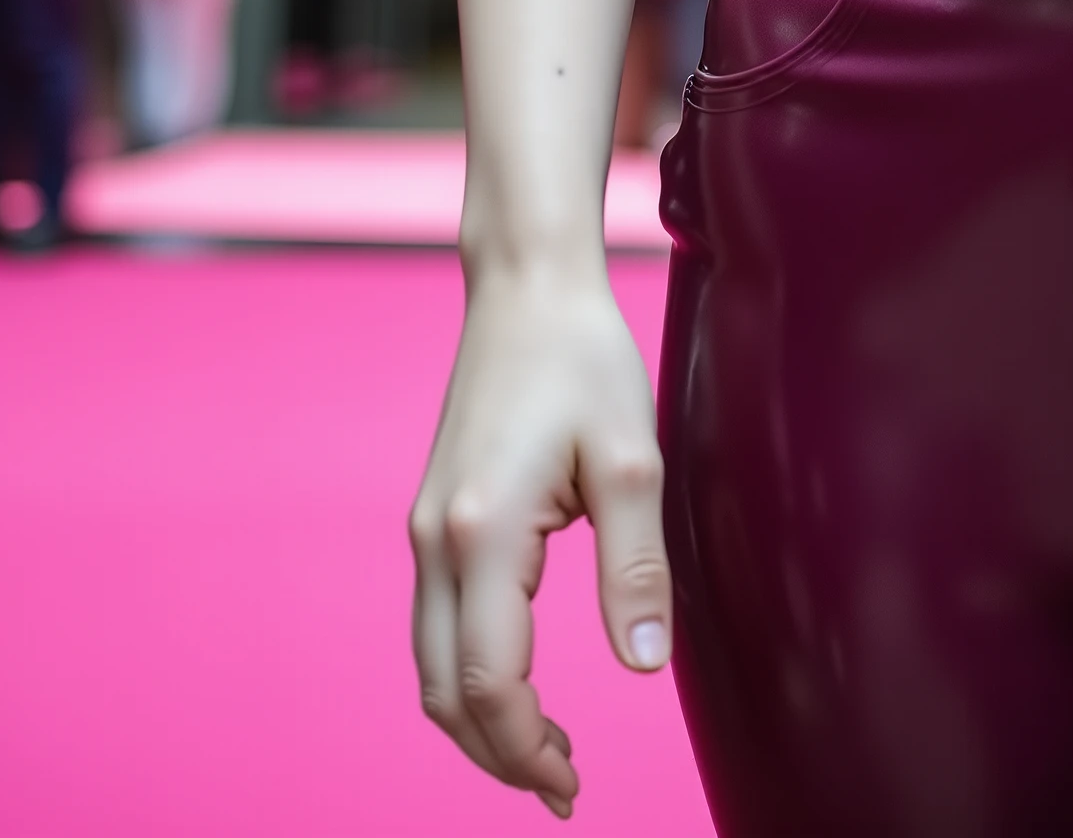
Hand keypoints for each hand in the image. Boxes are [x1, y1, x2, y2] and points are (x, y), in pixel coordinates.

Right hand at [410, 267, 671, 816]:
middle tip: (564, 786)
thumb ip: (636, 566)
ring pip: (430, 665)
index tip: (572, 785)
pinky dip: (468, 674)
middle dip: (497, 753)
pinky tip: (517, 681)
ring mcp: (427, 529)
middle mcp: (437, 541)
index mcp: (482, 533)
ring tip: (547, 750)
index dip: (525, 749)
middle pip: (442, 692)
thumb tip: (645, 666)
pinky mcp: (435, 517)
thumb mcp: (630, 457)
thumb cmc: (582, 359)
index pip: (487, 683)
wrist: (526, 287)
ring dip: (480, 720)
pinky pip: (436, 625)